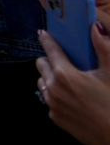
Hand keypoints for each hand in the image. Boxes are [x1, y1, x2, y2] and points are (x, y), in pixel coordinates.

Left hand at [37, 24, 109, 144]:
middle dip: (50, 60)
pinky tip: (72, 97)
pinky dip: (56, 95)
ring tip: (68, 80)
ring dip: (51, 78)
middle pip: (41, 65)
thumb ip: (102, 48)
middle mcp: (52, 88)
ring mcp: (51, 104)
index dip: (47, 39)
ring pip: (42, 82)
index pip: (49, 50)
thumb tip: (95, 27)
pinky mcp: (54, 117)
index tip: (43, 34)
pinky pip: (49, 99)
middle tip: (64, 61)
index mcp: (64, 74)